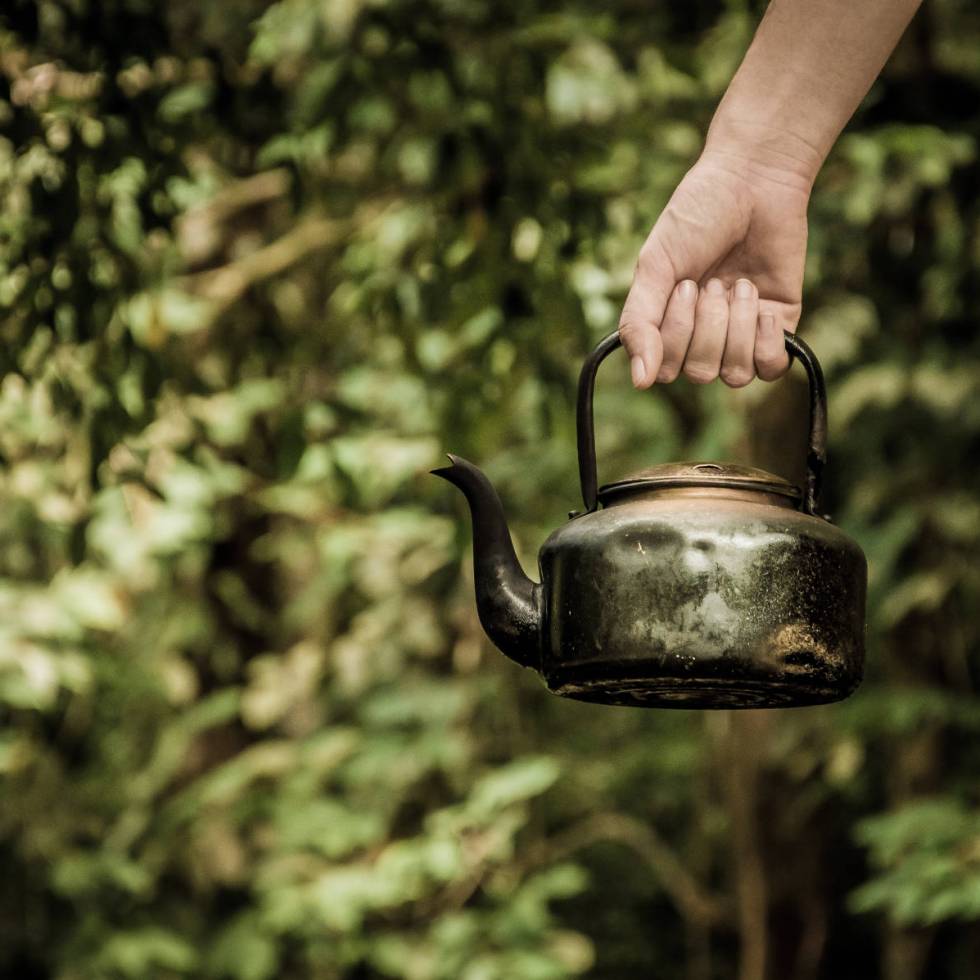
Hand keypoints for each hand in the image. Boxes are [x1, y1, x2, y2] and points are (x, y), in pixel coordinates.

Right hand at [618, 148, 810, 388]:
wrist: (752, 181)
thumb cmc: (695, 218)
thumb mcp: (654, 268)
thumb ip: (639, 324)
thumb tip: (640, 382)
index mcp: (665, 327)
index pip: (664, 370)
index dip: (676, 335)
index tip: (685, 285)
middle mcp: (701, 339)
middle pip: (699, 372)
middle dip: (707, 325)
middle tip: (712, 280)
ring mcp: (740, 336)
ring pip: (734, 375)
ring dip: (736, 329)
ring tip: (741, 286)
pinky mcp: (778, 328)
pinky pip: (771, 368)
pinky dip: (767, 344)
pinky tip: (764, 308)